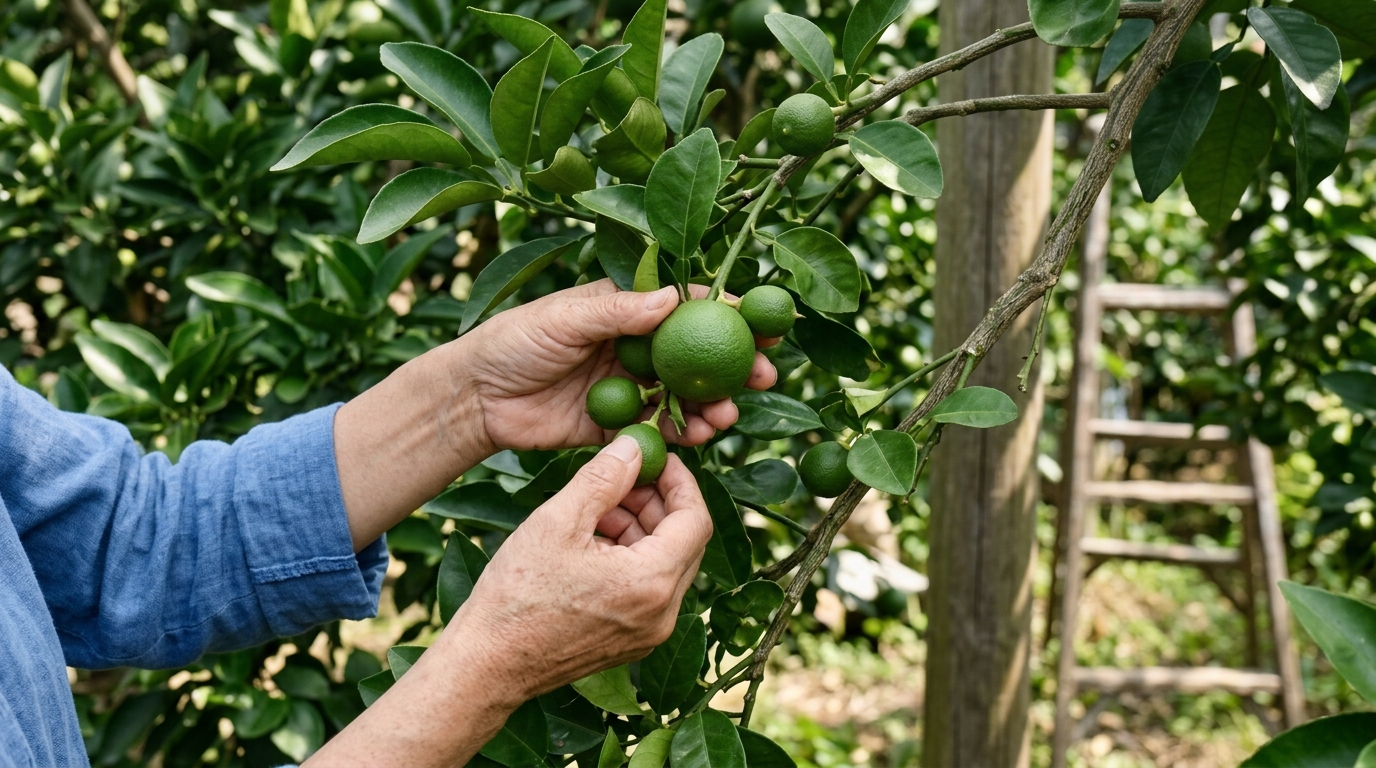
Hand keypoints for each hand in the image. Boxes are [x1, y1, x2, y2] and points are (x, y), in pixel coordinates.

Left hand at [334, 278, 774, 549]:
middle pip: (699, 353)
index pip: (686, 306)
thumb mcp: (564, 319)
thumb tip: (673, 300)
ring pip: (686, 394)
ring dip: (715, 403)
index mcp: (624, 309)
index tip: (762, 324)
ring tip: (730, 415)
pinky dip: (686, 433)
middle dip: (736, 363)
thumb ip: (617, 314)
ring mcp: (630, 386)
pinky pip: (662, 429)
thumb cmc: (513, 342)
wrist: (477, 398)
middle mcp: (635, 346)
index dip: (727, 312)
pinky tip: (704, 436)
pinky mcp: (618, 425)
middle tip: (765, 374)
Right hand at [446, 435, 712, 695]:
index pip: (696, 519)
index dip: (680, 481)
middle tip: (623, 477)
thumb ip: (603, 477)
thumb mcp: (558, 521)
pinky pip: (649, 590)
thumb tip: (634, 444)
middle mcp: (663, 614)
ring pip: (666, 564)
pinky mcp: (632, 643)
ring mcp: (650, 633)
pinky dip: (631, 558)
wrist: (488, 665)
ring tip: (596, 509)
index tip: (655, 459)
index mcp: (652, 583)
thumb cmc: (517, 595)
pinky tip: (592, 542)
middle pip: (685, 542)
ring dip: (641, 529)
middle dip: (658, 503)